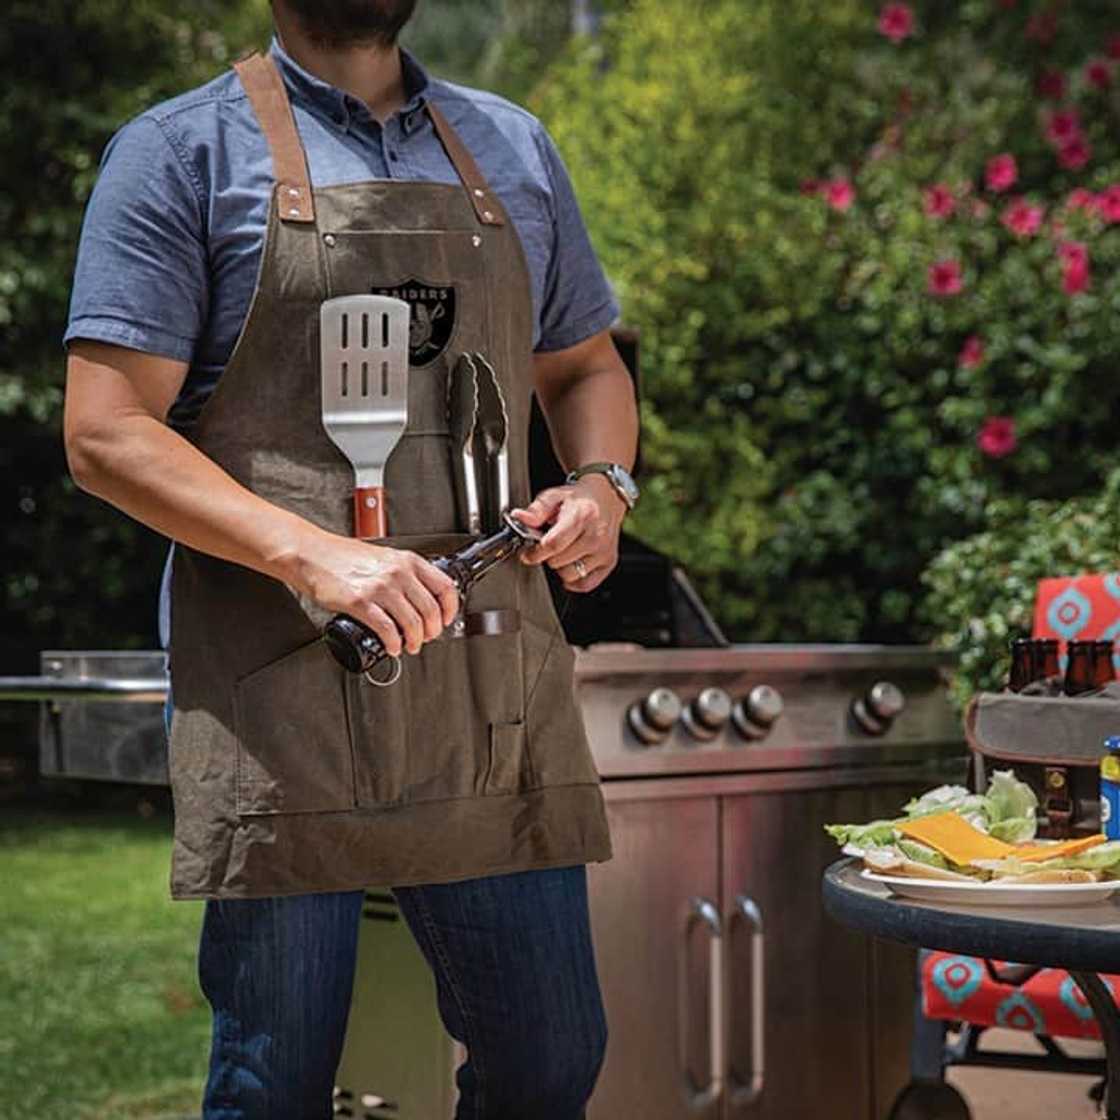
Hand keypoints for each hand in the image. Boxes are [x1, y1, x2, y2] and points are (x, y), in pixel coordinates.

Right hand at [295, 532, 459, 656]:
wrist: (311, 554)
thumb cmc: (342, 556)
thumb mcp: (384, 558)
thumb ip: (403, 574)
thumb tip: (419, 597)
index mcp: (407, 561)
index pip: (445, 587)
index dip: (450, 609)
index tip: (446, 620)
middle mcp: (398, 573)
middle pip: (431, 610)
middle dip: (432, 631)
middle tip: (425, 638)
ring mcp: (380, 587)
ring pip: (413, 623)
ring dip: (414, 641)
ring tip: (409, 646)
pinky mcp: (360, 602)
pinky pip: (387, 629)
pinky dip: (394, 643)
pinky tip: (392, 646)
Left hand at [512, 475, 624, 592]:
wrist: (605, 498)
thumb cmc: (578, 499)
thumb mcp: (554, 496)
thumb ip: (536, 510)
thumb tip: (519, 518)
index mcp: (581, 517)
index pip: (553, 545)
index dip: (535, 553)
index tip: (528, 554)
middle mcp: (595, 536)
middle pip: (558, 562)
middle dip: (547, 556)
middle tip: (549, 545)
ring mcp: (604, 551)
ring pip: (570, 575)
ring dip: (560, 567)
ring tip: (563, 552)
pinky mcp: (609, 562)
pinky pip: (585, 584)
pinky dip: (574, 580)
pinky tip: (571, 564)